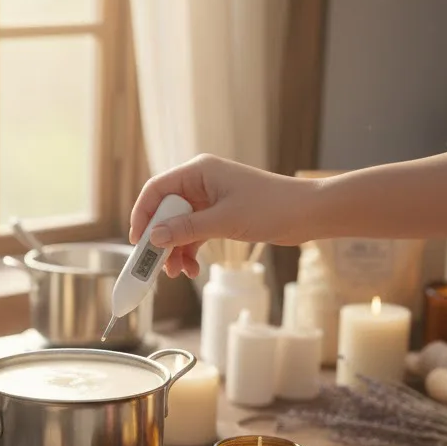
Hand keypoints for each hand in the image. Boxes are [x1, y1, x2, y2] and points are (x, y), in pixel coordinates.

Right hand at [129, 155, 318, 277]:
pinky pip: (194, 234)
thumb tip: (154, 238)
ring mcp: (210, 200)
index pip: (157, 190)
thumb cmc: (271, 207)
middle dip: (160, 240)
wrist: (308, 213)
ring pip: (179, 227)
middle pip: (165, 211)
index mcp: (198, 172)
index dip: (143, 215)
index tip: (138, 242)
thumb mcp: (224, 221)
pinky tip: (192, 269)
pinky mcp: (220, 216)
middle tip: (156, 266)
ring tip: (177, 274)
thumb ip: (186, 229)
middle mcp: (201, 182)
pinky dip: (190, 251)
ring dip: (175, 251)